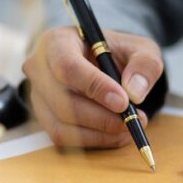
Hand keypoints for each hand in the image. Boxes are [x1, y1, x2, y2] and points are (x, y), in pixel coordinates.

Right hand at [22, 26, 163, 147]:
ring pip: (62, 125)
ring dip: (100, 133)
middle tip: (133, 120)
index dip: (95, 87)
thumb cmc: (115, 53)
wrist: (100, 63)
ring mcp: (38, 96)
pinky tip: (116, 134)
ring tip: (129, 127)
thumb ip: (145, 64)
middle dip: (102, 117)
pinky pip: (64, 138)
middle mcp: (39, 69)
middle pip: (63, 102)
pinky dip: (94, 140)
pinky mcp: (44, 118)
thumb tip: (134, 92)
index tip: (123, 102)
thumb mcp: (139, 48)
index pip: (67, 67)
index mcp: (56, 42)